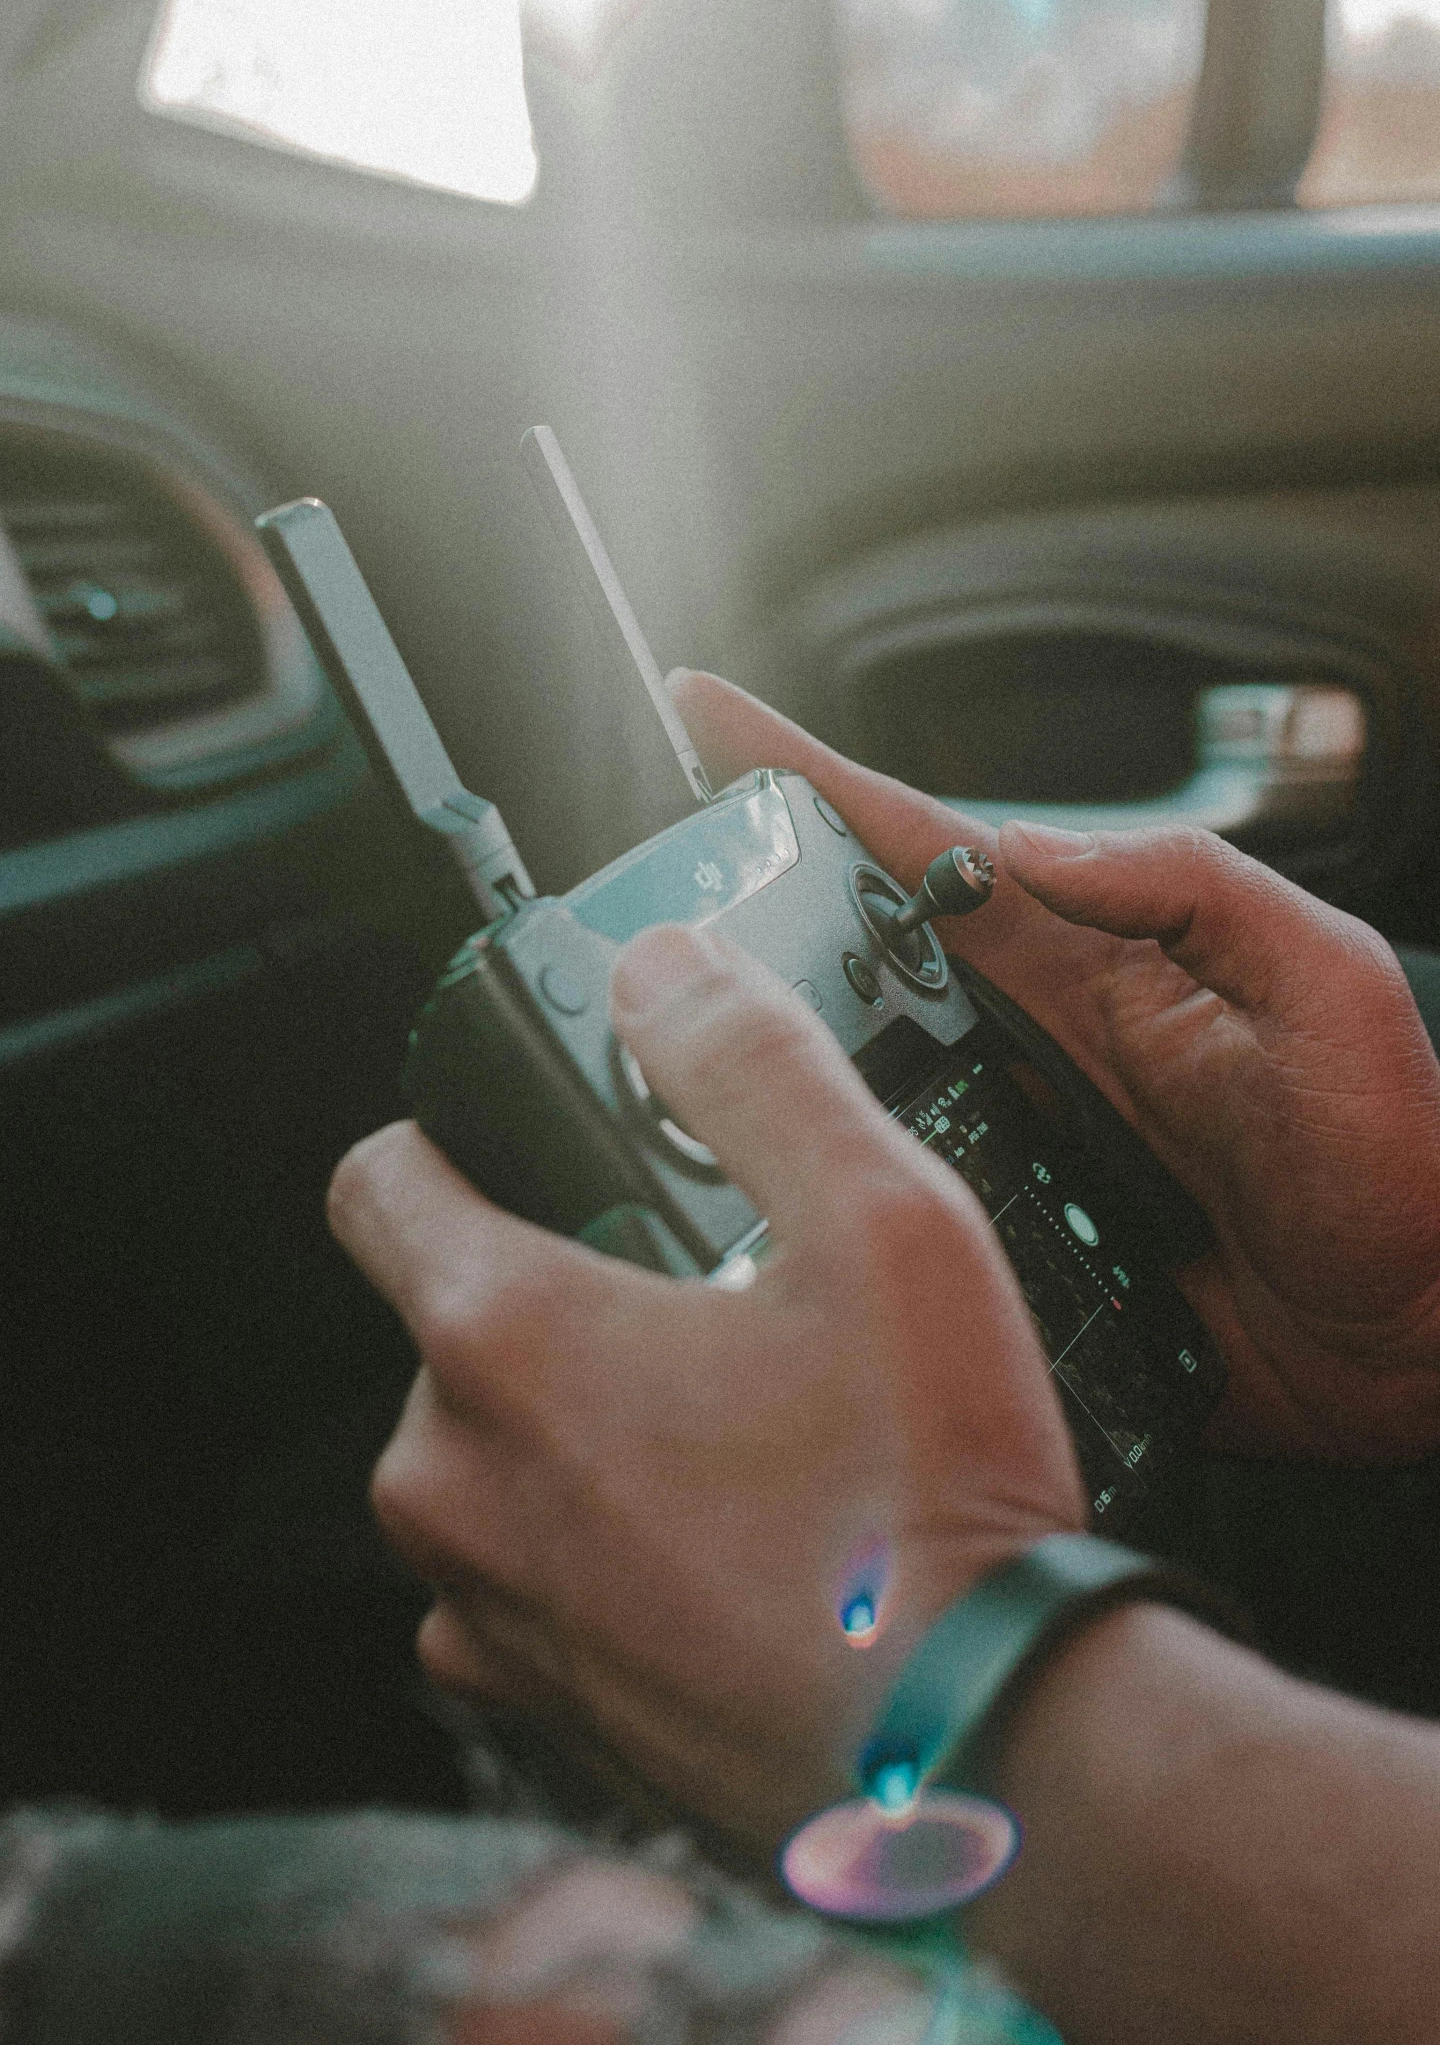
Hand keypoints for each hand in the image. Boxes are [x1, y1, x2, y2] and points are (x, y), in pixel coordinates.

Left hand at [329, 922, 1082, 1852]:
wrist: (984, 1767)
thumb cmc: (928, 1504)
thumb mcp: (880, 1218)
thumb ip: (752, 1065)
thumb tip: (667, 968)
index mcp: (501, 1342)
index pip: (376, 1180)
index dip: (452, 1136)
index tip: (537, 1148)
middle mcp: (454, 1485)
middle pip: (446, 1322)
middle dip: (555, 1293)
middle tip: (706, 1302)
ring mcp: (490, 1612)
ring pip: (489, 1457)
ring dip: (580, 1427)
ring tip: (739, 1430)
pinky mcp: (541, 1713)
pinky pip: (529, 1581)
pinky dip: (601, 1547)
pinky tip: (731, 1542)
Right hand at [669, 670, 1439, 1461]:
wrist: (1427, 1333)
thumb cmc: (1401, 1159)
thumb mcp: (1325, 980)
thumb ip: (1189, 890)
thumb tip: (1025, 846)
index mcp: (1090, 954)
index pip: (922, 846)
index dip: (810, 776)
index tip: (703, 711)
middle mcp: (1027, 1036)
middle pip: (846, 950)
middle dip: (730, 901)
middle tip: (621, 888)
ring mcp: (1009, 1139)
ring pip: (845, 1072)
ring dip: (746, 1040)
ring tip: (636, 1017)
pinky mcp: (1007, 1240)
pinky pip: (885, 1197)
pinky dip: (809, 1176)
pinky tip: (738, 1181)